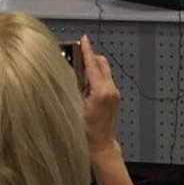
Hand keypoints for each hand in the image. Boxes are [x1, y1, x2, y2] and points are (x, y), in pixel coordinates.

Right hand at [80, 34, 121, 156]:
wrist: (101, 146)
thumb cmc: (86, 131)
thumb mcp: (75, 106)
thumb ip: (74, 86)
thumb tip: (68, 70)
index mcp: (101, 90)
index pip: (92, 64)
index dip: (86, 50)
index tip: (84, 39)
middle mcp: (111, 89)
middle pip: (101, 63)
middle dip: (90, 57)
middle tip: (77, 54)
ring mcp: (114, 93)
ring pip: (104, 71)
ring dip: (92, 67)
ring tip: (78, 73)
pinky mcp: (114, 97)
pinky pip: (105, 80)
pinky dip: (96, 77)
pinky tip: (85, 84)